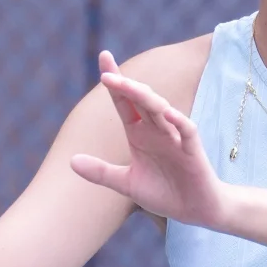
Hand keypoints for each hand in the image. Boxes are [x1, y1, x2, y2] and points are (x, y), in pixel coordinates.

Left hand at [70, 50, 226, 227]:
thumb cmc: (164, 193)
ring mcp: (175, 137)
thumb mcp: (126, 184)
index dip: (114, 81)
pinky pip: (186, 130)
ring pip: (161, 109)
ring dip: (145, 97)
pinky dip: (178, 121)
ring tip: (126, 86)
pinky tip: (167, 113)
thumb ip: (101, 173)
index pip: (123, 101)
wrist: (195, 210)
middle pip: (140, 99)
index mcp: (139, 133)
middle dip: (125, 85)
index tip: (103, 56)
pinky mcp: (192, 150)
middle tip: (106, 73)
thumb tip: (71, 161)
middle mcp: (156, 129)